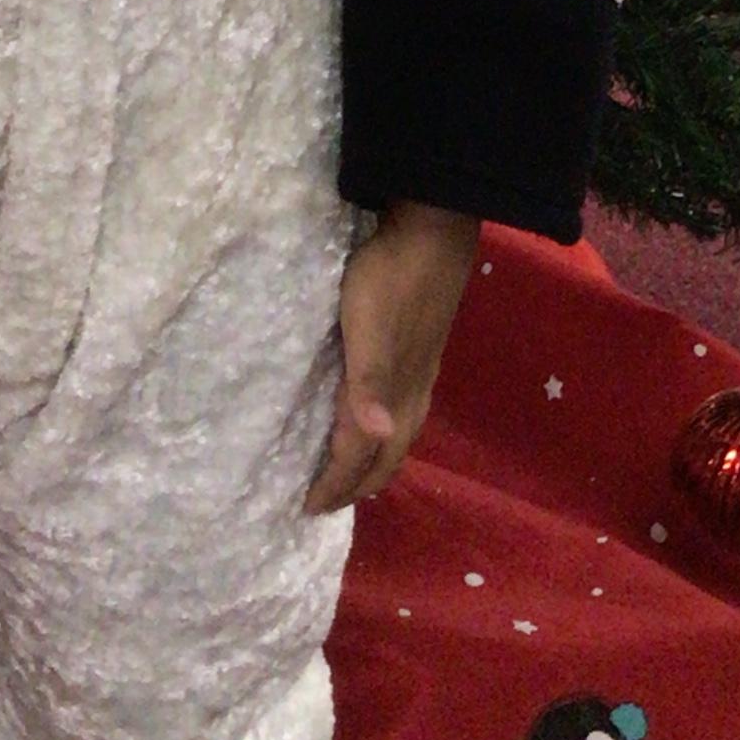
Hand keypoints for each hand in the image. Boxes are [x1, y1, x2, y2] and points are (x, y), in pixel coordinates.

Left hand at [305, 200, 476, 514]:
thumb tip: (376, 438)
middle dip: (357, 484)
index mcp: (396, 396)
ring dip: (372, 460)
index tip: (307, 508)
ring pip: (397, 435)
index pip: (362, 457)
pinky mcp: (419, 351)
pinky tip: (370, 412)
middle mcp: (412, 394)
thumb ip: (369, 385)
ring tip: (348, 469)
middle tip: (326, 499)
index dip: (336, 485)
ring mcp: (419, 372)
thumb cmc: (391, 280)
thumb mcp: (370, 329)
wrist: (433, 230)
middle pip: (386, 457)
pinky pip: (398, 410)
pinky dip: (380, 431)